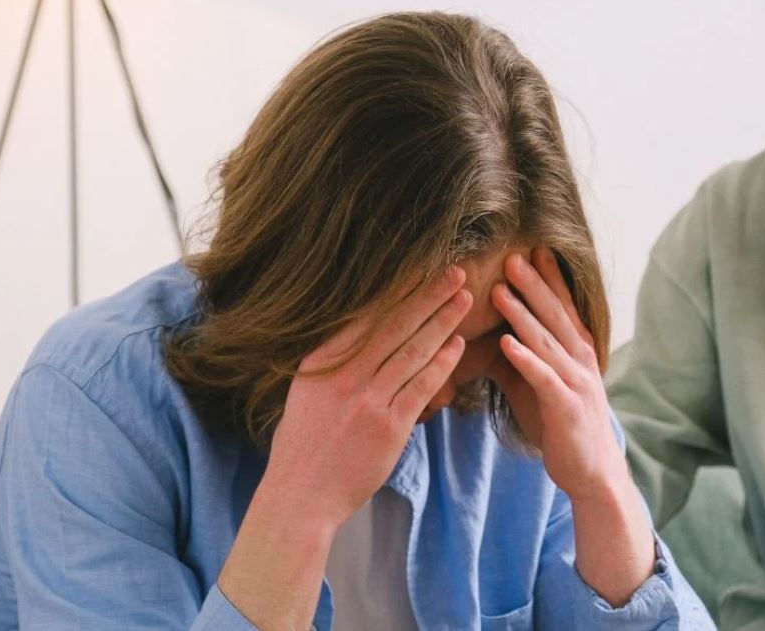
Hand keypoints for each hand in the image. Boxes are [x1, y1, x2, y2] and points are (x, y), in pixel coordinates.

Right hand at [264, 266, 471, 530]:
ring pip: (413, 350)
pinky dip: (442, 363)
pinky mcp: (389, 426)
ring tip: (464, 300)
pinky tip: (458, 345)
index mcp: (321, 361)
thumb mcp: (306, 391)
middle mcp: (344, 375)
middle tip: (456, 273)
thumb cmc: (303, 445)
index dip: (398, 290)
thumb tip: (359, 336)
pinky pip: (421, 386)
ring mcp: (368, 400)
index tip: (421, 269)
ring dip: (443, 322)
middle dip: (428, 295)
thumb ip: (333, 363)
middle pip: (395, 324)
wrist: (300, 496)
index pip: (366, 315)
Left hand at [488, 248, 625, 502]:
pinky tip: (506, 343)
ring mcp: (575, 383)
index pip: (564, 307)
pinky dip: (525, 359)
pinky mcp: (566, 407)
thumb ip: (522, 360)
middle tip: (512, 256)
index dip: (550, 278)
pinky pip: (542, 378)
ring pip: (546, 341)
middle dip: (534, 285)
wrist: (594, 473)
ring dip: (522, 315)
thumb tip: (490, 338)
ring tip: (499, 291)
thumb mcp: (541, 387)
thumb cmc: (564, 426)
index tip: (534, 249)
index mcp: (577, 352)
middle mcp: (581, 361)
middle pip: (555, 315)